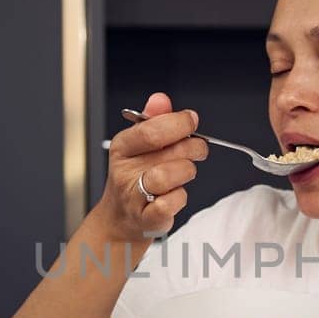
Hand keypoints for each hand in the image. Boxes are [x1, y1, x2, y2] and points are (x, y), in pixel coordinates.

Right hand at [94, 91, 207, 240]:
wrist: (121, 217)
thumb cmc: (135, 176)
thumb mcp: (138, 143)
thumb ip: (152, 119)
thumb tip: (161, 99)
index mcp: (122, 146)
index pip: (152, 129)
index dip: (180, 123)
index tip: (191, 121)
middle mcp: (125, 170)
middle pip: (170, 151)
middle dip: (193, 147)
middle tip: (197, 148)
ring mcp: (133, 195)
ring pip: (169, 176)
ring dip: (187, 172)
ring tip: (184, 172)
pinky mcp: (146, 217)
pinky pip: (170, 203)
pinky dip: (180, 197)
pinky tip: (176, 193)